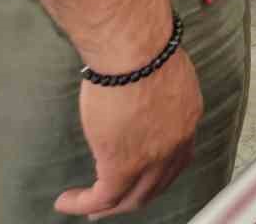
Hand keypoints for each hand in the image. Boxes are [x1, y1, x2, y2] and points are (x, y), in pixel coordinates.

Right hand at [55, 47, 202, 218]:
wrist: (134, 49)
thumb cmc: (143, 48)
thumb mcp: (160, 74)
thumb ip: (154, 95)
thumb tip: (137, 98)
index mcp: (187, 117)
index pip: (177, 157)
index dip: (155, 173)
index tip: (138, 177)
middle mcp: (177, 141)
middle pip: (156, 183)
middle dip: (132, 197)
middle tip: (109, 203)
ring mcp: (153, 156)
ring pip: (131, 197)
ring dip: (106, 206)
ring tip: (85, 207)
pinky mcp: (123, 164)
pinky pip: (103, 197)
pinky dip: (83, 204)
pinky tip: (68, 201)